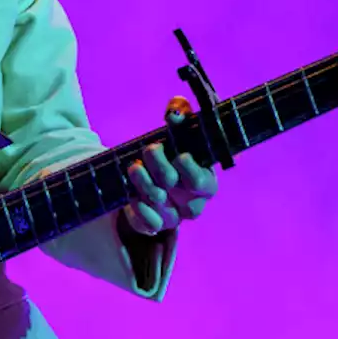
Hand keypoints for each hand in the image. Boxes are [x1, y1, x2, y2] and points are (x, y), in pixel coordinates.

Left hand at [121, 96, 217, 236]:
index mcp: (205, 181)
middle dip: (160, 166)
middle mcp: (192, 202)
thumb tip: (174, 113)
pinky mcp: (155, 225)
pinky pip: (149, 224)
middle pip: (175, 188)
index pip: (202, 182)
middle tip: (150, 149)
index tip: (180, 155)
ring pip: (159, 204)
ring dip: (143, 183)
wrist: (158, 179)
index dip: (191, 171)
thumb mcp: (181, 131)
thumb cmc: (175, 152)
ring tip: (133, 166)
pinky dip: (139, 210)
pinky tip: (131, 196)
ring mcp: (174, 215)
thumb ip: (180, 114)